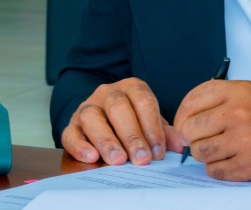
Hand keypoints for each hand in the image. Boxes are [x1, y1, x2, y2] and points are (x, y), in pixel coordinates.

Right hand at [62, 78, 184, 165]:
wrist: (105, 120)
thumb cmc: (134, 123)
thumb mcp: (151, 124)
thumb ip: (164, 133)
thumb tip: (180, 147)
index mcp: (131, 88)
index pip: (142, 101)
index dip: (151, 126)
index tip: (158, 152)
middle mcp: (107, 94)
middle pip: (117, 107)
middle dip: (131, 135)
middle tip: (141, 159)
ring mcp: (87, 107)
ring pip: (91, 117)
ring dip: (106, 140)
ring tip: (118, 160)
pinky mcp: (71, 125)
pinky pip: (70, 133)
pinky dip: (79, 146)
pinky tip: (91, 157)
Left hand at [173, 80, 250, 180]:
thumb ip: (221, 98)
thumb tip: (189, 114)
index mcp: (236, 92)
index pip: (190, 101)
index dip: (182, 115)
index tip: (185, 123)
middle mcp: (237, 114)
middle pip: (189, 128)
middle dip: (191, 136)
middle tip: (200, 139)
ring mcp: (242, 141)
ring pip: (199, 152)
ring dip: (205, 154)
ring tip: (218, 151)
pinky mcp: (249, 165)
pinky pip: (215, 171)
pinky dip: (218, 169)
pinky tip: (230, 162)